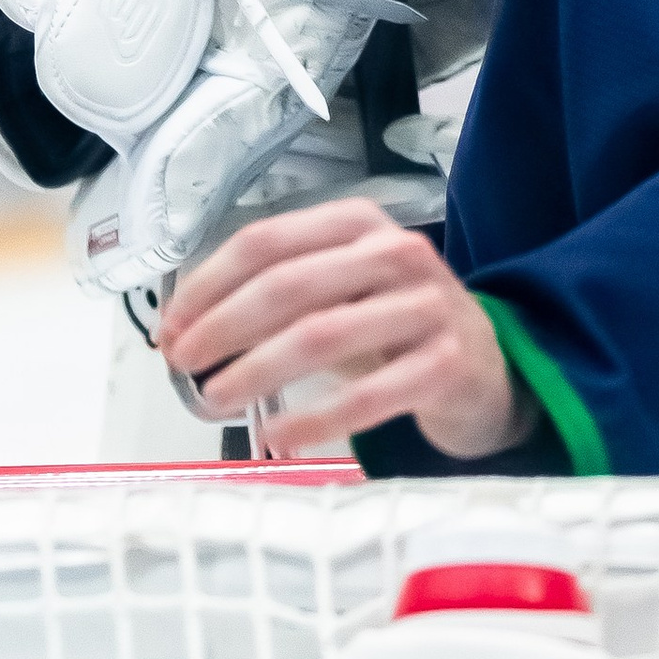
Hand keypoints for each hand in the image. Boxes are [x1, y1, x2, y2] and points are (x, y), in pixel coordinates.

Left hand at [155, 197, 533, 462]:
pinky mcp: (446, 364)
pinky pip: (369, 395)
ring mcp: (426, 306)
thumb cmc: (393, 326)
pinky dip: (314, 418)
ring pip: (321, 334)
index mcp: (357, 223)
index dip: (209, 285)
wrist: (486, 367)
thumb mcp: (340, 291)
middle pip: (288, 284)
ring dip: (256, 370)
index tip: (171, 327)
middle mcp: (395, 253)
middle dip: (222, 326)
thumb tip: (183, 330)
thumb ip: (275, 297)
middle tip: (184, 364)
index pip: (266, 242)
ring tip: (216, 400)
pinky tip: (277, 435)